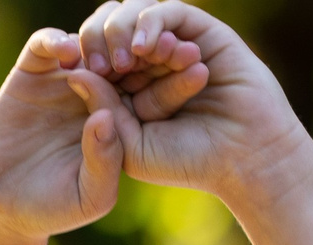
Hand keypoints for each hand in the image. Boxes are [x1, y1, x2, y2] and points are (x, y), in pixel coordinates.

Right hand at [0, 29, 182, 244]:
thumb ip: (105, 162)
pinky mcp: (29, 73)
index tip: (198, 69)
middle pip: (128, 55)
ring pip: (91, 40)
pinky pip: (45, 44)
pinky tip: (69, 53)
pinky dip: (56, 41)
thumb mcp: (89, 197)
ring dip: (105, 39)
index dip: (176, 78)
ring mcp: (62, 79)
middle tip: (167, 44)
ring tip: (114, 58)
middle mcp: (96, 92)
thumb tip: (106, 116)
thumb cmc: (50, 209)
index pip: (155, 89)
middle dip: (150, 47)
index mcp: (121, 118)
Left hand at [72, 3, 312, 213]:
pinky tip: (142, 49)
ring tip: (124, 61)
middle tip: (100, 66)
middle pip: (109, 30)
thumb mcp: (132, 146)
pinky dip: (150, 23)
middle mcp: (149, 62)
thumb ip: (102, 113)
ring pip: (134, 15)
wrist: (244, 157)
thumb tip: (74, 74)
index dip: (79, 61)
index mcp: (128, 88)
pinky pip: (167, 12)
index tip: (69, 74)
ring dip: (121, 31)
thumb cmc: (188, 160)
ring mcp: (174, 44)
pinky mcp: (201, 31)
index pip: (93, 60)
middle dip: (95, 41)